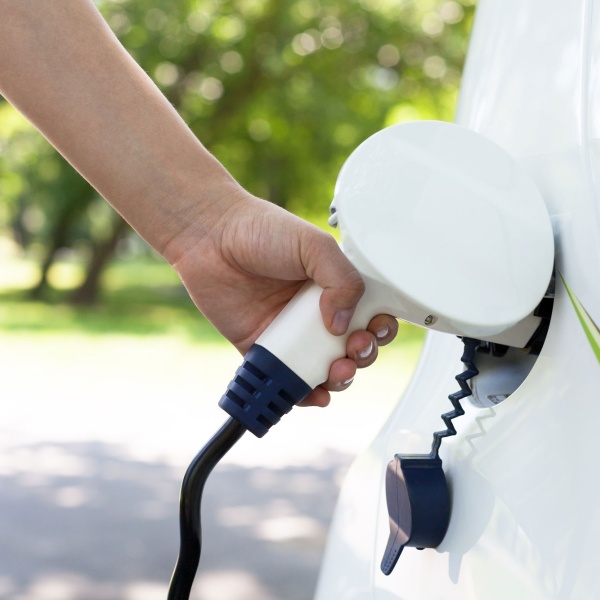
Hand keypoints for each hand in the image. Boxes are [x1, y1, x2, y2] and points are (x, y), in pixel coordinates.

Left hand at [170, 190, 397, 406]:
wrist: (210, 238)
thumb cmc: (259, 230)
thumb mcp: (313, 244)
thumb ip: (343, 279)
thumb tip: (343, 325)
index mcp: (332, 285)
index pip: (369, 313)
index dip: (379, 327)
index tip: (376, 329)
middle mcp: (315, 311)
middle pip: (351, 346)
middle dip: (362, 355)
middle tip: (354, 349)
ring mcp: (290, 333)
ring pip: (324, 367)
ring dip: (339, 378)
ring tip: (336, 372)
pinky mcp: (262, 349)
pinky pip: (287, 378)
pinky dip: (304, 393)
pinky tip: (314, 394)